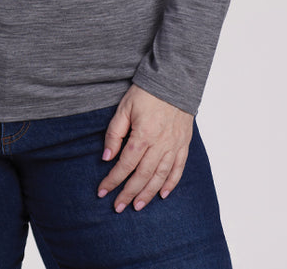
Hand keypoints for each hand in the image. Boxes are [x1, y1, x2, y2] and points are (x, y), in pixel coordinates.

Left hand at [97, 85, 192, 212]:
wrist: (174, 80)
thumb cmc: (146, 93)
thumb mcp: (124, 108)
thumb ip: (114, 133)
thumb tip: (106, 157)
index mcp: (143, 135)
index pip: (125, 164)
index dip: (113, 180)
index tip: (102, 191)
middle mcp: (160, 144)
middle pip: (142, 175)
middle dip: (128, 193)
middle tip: (118, 206)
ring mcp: (174, 146)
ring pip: (160, 176)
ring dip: (148, 193)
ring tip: (137, 205)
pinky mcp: (184, 144)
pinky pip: (178, 169)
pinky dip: (171, 183)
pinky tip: (163, 194)